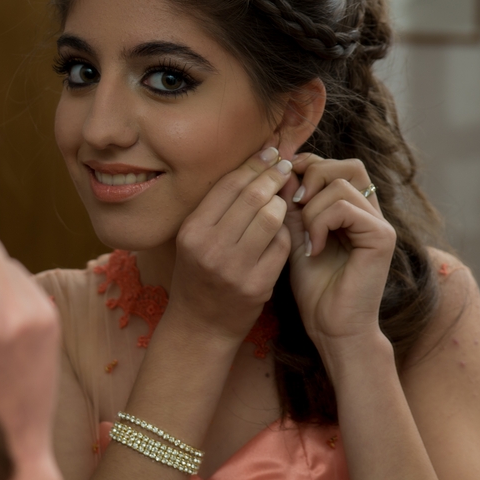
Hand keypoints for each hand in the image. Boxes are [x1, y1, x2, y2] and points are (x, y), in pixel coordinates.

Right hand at [169, 146, 293, 342]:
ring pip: (271, 217)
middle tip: (286, 167)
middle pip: (252, 197)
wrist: (201, 325)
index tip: (270, 153)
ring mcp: (234, 268)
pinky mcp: (257, 285)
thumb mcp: (195, 240)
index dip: (254, 165)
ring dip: (282, 204)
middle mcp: (210, 248)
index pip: (228, 185)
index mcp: (191, 231)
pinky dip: (287, 232)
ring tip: (284, 199)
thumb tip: (254, 165)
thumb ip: (219, 207)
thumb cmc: (199, 275)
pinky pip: (282, 245)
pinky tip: (285, 228)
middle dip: (273, 176)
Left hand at [286, 154, 395, 354]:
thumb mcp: (295, 237)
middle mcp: (371, 211)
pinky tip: (313, 249)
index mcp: (353, 209)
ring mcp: (379, 223)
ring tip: (305, 239)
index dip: (307, 166)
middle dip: (313, 176)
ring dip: (312, 208)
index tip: (284, 187)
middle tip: (295, 205)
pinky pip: (344, 208)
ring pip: (341, 184)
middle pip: (348, 164)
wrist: (331, 326)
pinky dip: (320, 224)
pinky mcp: (381, 236)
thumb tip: (283, 170)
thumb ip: (292, 205)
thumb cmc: (314, 287)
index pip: (336, 165)